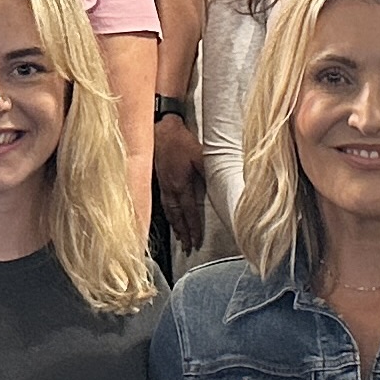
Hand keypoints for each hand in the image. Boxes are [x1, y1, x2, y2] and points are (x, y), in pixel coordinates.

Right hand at [153, 130, 206, 249]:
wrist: (160, 131)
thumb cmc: (180, 142)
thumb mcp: (199, 154)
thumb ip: (208, 171)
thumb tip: (220, 184)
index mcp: (181, 185)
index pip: (189, 212)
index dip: (193, 228)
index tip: (197, 242)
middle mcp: (170, 190)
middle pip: (177, 217)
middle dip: (184, 233)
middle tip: (188, 248)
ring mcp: (163, 187)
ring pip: (169, 213)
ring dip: (176, 227)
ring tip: (180, 240)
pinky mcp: (159, 182)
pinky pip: (164, 205)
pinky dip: (168, 216)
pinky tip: (171, 219)